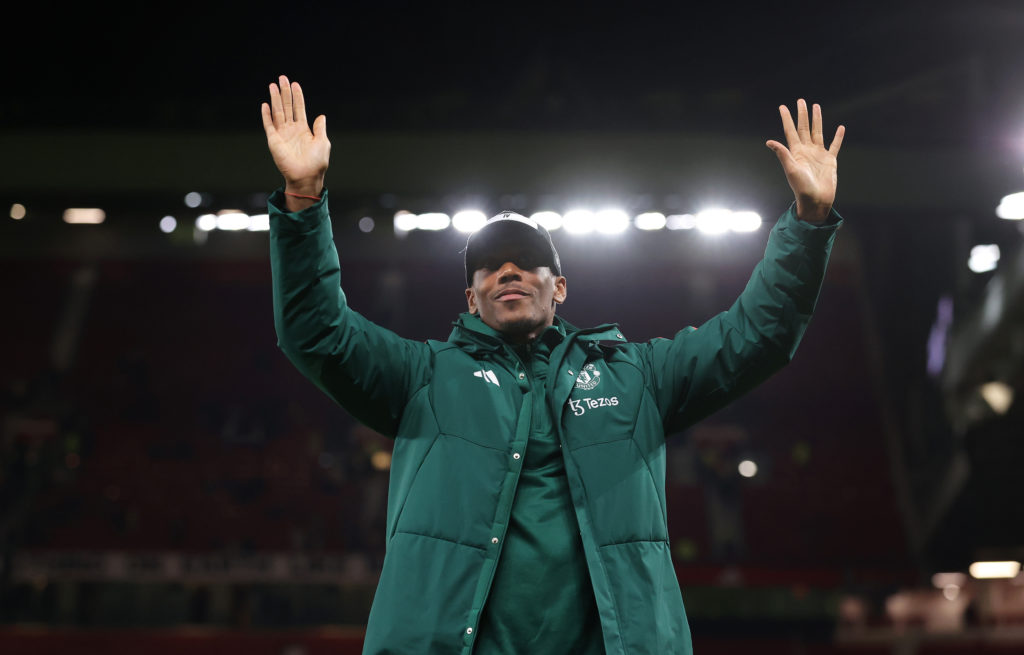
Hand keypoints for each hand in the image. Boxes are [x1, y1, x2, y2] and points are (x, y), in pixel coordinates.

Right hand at [261, 75, 330, 205]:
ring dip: (275, 99)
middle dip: (284, 92)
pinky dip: (267, 115)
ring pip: (278, 112)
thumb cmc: (316, 162)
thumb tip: (321, 116)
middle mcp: (292, 130)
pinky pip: (269, 125)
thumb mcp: (322, 142)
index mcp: (304, 130)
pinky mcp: (274, 141)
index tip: (295, 84)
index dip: (297, 96)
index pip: (299, 108)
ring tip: (273, 85)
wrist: (306, 176)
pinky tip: (265, 104)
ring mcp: (282, 134)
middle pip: (287, 107)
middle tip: (282, 78)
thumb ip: (320, 128)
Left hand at [766, 99, 844, 222]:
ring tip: (816, 107)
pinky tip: (841, 128)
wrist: (816, 201)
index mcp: (796, 152)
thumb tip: (769, 142)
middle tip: (801, 100)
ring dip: (817, 120)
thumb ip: (783, 154)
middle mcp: (807, 151)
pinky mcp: (830, 160)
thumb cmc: (801, 188)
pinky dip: (838, 137)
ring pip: (818, 132)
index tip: (783, 107)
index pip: (790, 131)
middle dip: (802, 114)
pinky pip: (835, 145)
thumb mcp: (791, 169)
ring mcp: (818, 155)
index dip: (787, 119)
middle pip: (804, 128)